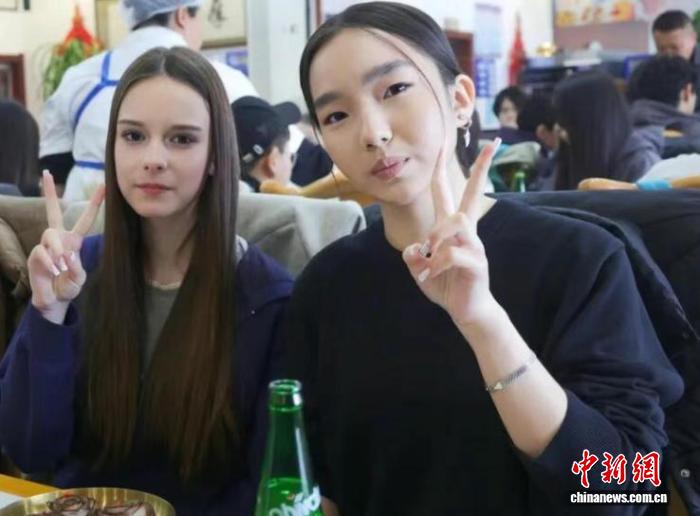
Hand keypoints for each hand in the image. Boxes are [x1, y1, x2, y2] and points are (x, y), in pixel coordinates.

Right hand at [28, 171, 104, 323]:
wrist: (54, 300)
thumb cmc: (69, 285)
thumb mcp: (79, 278)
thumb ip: (77, 269)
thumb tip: (68, 256)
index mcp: (74, 241)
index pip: (85, 219)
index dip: (94, 203)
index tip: (103, 186)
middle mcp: (58, 239)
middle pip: (52, 212)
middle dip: (50, 193)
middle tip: (46, 173)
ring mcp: (45, 246)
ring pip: (49, 235)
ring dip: (58, 250)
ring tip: (63, 266)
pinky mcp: (35, 256)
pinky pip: (42, 253)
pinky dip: (50, 263)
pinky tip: (54, 272)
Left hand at [402, 139, 500, 326]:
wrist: (465, 311)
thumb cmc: (444, 286)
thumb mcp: (420, 269)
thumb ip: (413, 254)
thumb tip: (417, 247)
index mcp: (451, 229)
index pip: (448, 193)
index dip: (443, 170)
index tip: (442, 145)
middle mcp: (466, 232)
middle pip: (474, 194)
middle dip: (482, 168)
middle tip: (493, 144)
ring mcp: (475, 245)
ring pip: (457, 220)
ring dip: (436, 236)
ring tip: (428, 259)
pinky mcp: (477, 263)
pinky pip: (452, 253)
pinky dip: (435, 264)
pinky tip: (429, 276)